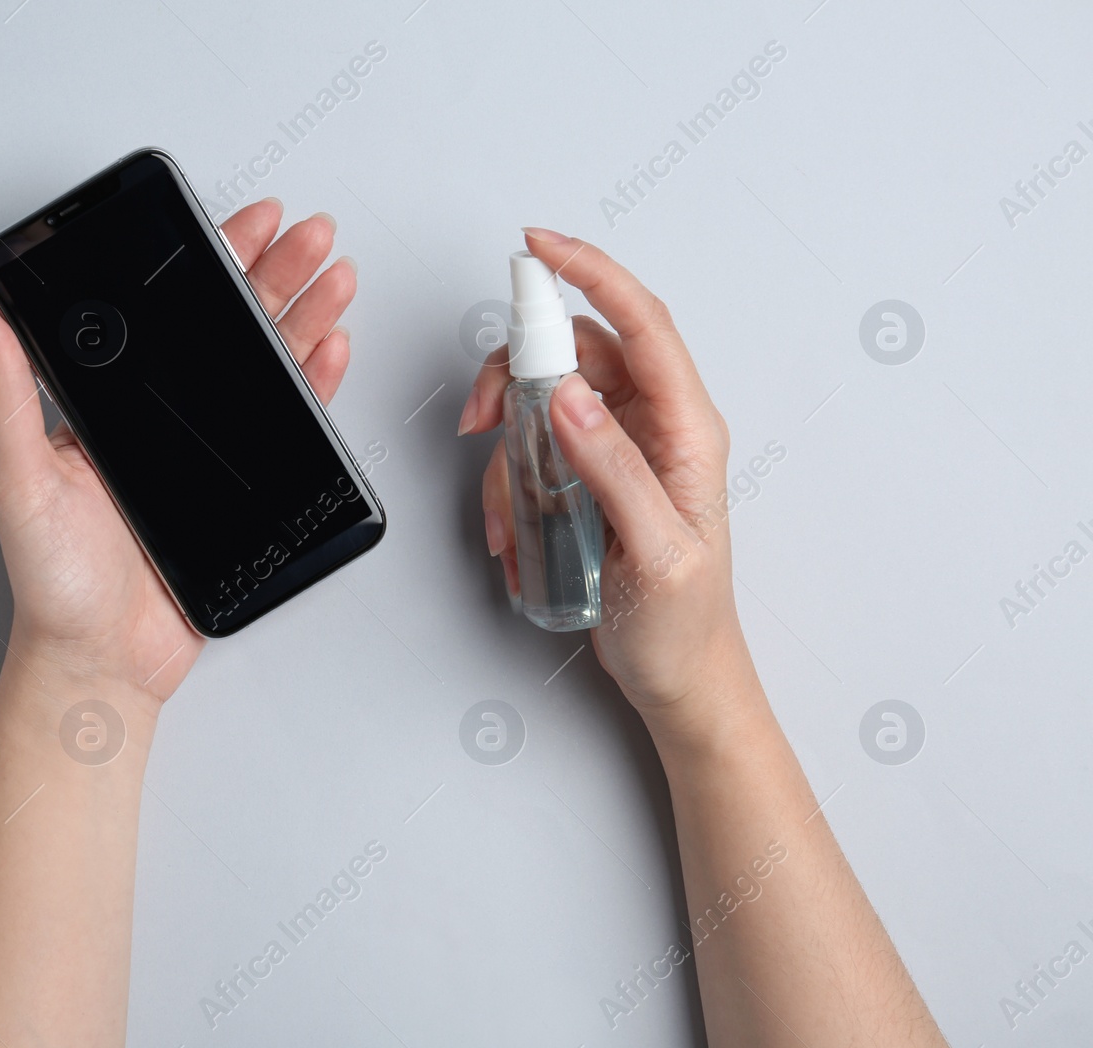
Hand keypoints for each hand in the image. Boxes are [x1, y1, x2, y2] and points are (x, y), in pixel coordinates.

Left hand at [0, 199, 355, 702]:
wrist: (103, 662)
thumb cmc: (52, 583)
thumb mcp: (17, 478)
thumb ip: (5, 390)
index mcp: (106, 402)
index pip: (164, 310)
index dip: (208, 259)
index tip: (241, 223)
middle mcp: (157, 415)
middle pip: (225, 325)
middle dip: (273, 273)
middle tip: (308, 234)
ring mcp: (202, 448)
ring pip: (264, 365)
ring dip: (303, 315)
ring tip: (334, 276)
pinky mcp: (239, 487)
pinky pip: (285, 424)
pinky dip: (314, 383)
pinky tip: (330, 347)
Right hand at [460, 229, 752, 739]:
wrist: (679, 677)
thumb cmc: (684, 624)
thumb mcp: (656, 553)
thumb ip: (614, 469)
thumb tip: (570, 394)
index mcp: (688, 430)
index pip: (642, 323)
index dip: (591, 272)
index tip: (538, 248)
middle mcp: (654, 426)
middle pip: (577, 351)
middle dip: (517, 374)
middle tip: (481, 413)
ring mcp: (619, 448)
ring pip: (545, 398)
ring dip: (506, 444)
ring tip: (505, 508)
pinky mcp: (590, 475)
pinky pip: (534, 447)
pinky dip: (508, 479)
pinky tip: (513, 528)